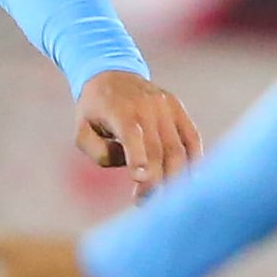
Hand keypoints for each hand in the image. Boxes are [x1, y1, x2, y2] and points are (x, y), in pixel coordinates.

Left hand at [73, 68, 199, 195]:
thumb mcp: (82, 130)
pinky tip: (190, 181)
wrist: (112, 74)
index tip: (140, 179)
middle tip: (143, 202)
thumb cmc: (95, 111)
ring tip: (164, 199)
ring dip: (174, 178)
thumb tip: (127, 164)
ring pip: (178, 148)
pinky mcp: (178, 108)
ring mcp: (165, 106)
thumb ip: (98, 151)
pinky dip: (195, 161)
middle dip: (154, 181)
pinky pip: (192, 138)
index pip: (131, 134)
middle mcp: (146, 105)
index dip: (137, 157)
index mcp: (119, 109)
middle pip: (158, 149)